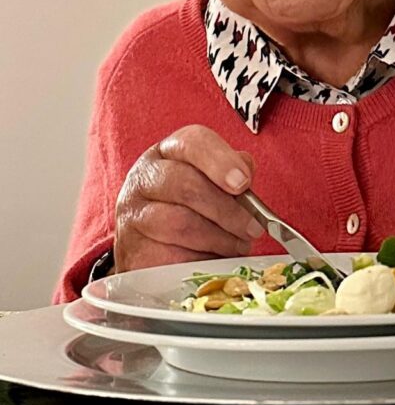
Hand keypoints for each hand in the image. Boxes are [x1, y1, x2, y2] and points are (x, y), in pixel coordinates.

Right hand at [114, 124, 263, 271]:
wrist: (149, 245)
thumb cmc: (191, 207)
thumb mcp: (213, 182)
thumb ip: (233, 172)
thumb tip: (245, 171)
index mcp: (168, 153)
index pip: (192, 143)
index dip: (220, 161)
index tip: (242, 183)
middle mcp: (144, 178)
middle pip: (186, 185)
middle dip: (227, 210)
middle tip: (252, 228)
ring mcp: (133, 215)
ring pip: (180, 223)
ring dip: (218, 238)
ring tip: (237, 246)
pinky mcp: (132, 251)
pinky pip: (171, 257)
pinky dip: (200, 261)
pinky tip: (213, 260)